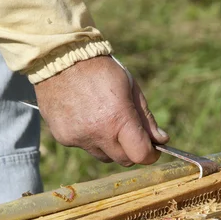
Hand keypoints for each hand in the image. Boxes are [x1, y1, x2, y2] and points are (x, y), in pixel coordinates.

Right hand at [34, 56, 168, 165]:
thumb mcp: (131, 88)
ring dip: (110, 146)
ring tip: (103, 119)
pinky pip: (84, 147)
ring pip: (103, 156)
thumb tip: (161, 140)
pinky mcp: (64, 138)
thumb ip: (146, 118)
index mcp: (118, 118)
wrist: (59, 59)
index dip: (150, 154)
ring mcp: (79, 137)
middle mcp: (98, 133)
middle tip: (131, 133)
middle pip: (123, 160)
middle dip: (132, 150)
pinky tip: (85, 116)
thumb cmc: (101, 70)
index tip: (153, 148)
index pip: (141, 155)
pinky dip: (90, 138)